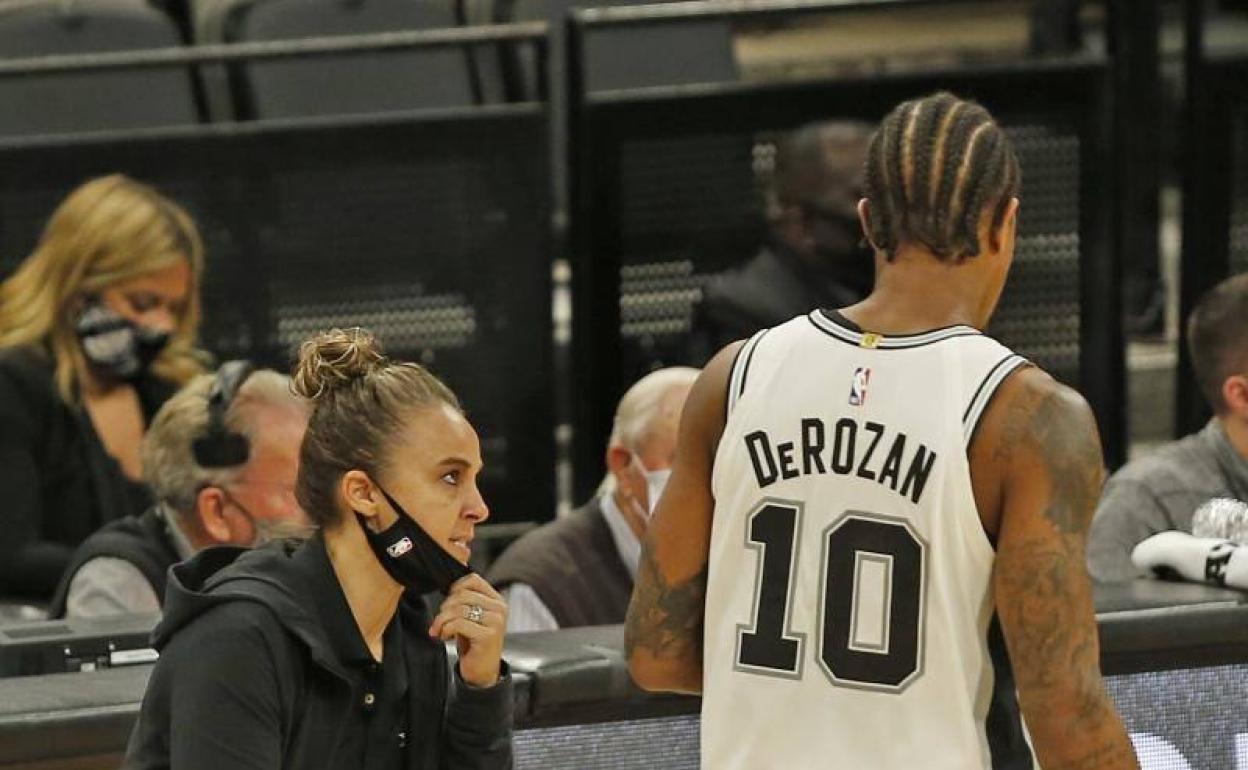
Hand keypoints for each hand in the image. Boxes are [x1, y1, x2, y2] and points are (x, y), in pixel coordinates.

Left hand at [429, 573, 507, 687]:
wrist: (482, 672)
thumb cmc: (474, 643)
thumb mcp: (471, 617)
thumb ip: (465, 601)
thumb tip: (447, 587)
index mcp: (497, 600)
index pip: (473, 580)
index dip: (454, 589)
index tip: (448, 604)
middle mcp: (499, 608)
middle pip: (462, 594)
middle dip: (444, 608)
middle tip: (439, 623)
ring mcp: (495, 621)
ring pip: (458, 609)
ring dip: (442, 621)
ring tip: (439, 631)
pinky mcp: (488, 635)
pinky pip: (458, 624)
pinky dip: (446, 630)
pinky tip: (445, 637)